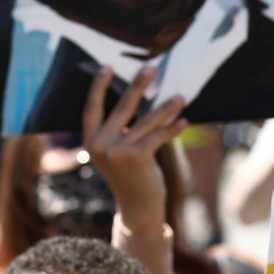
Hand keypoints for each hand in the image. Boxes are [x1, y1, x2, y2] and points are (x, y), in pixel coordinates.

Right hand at [82, 66, 187, 228]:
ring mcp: (118, 152)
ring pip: (146, 122)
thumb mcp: (115, 152)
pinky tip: (183, 121)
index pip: (91, 108)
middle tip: (151, 67)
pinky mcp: (137, 158)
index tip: (106, 67)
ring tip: (181, 96)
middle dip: (138, 85)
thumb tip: (138, 97)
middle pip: (122, 108)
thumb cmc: (129, 174)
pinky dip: (172, 129)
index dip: (98, 87)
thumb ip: (119, 131)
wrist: (137, 206)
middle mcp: (100, 145)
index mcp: (90, 141)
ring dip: (166, 108)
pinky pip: (158, 137)